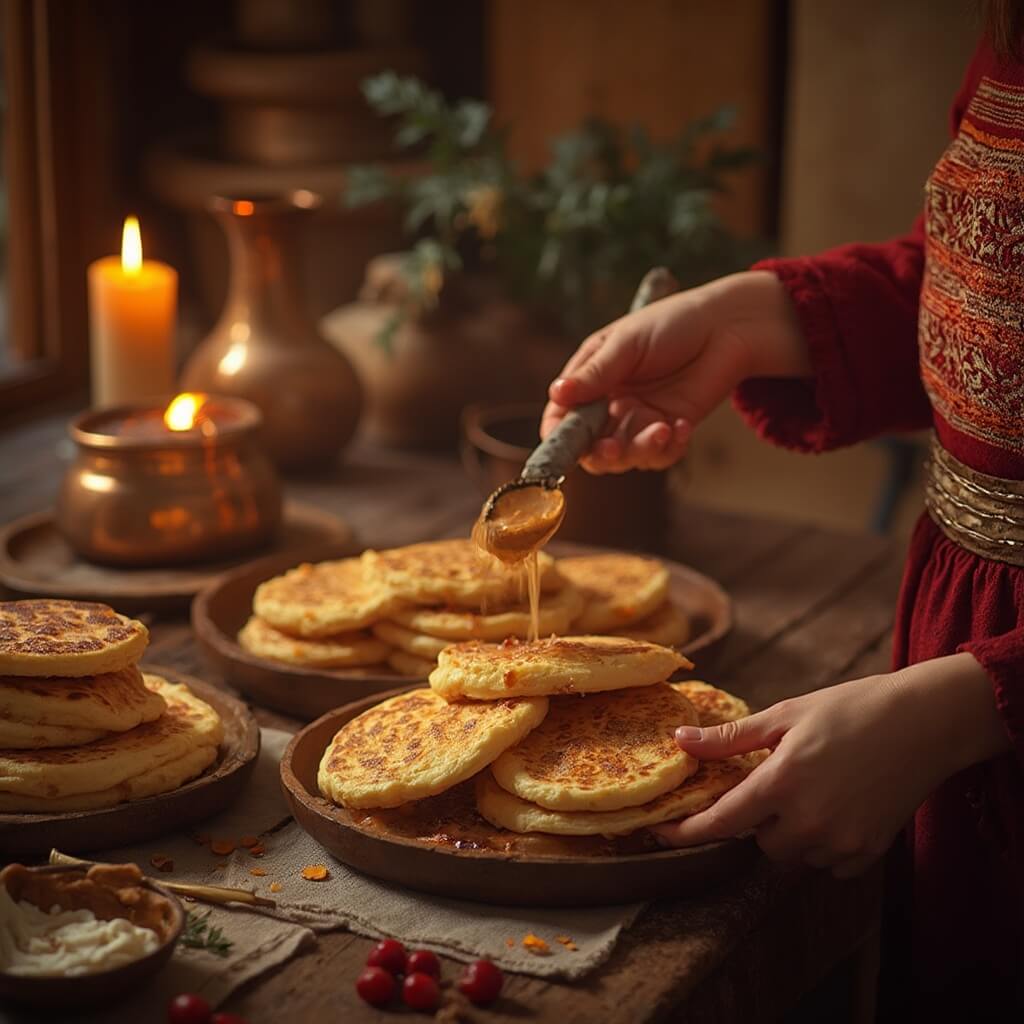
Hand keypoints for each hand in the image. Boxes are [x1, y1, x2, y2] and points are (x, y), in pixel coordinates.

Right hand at [540, 270, 808, 473]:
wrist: (727, 327)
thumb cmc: (672, 323)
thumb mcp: (627, 343)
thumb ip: (595, 373)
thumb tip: (557, 393)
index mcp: (589, 380)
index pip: (562, 419)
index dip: (560, 437)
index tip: (569, 445)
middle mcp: (610, 405)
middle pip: (591, 448)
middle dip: (601, 453)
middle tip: (614, 447)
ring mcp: (639, 420)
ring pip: (625, 457)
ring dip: (640, 449)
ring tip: (664, 427)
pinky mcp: (668, 430)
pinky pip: (659, 457)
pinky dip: (669, 448)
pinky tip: (683, 425)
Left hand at [652, 654, 1008, 877]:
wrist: (925, 722)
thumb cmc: (851, 708)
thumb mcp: (785, 715)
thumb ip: (731, 738)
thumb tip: (680, 741)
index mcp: (783, 781)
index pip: (721, 821)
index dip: (686, 831)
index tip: (659, 833)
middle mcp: (810, 820)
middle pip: (758, 841)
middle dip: (755, 819)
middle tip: (773, 783)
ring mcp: (842, 840)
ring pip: (792, 854)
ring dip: (788, 831)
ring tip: (810, 789)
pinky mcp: (868, 852)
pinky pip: (827, 863)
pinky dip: (822, 843)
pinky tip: (834, 807)